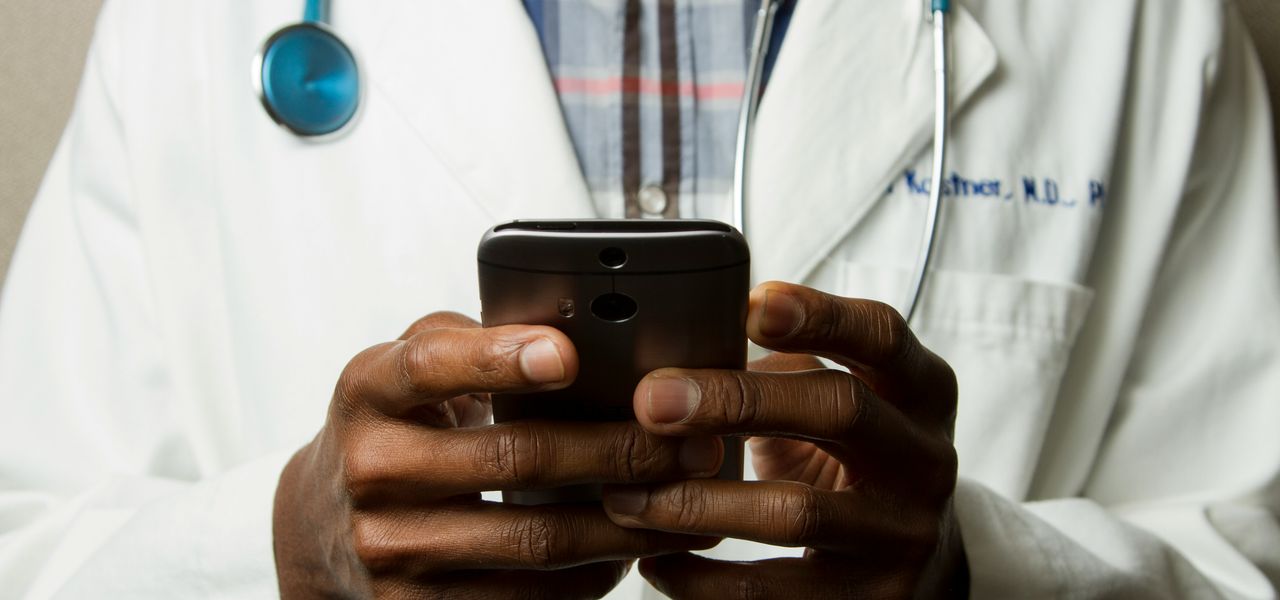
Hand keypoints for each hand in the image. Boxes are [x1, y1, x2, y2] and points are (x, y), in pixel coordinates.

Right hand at [273, 312, 719, 598]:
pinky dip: (590, 575)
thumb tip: (572, 330)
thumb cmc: (392, 428)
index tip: (569, 354)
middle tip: (690, 442)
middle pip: (514, 459)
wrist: (320, 526)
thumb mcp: (404, 369)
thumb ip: (470, 341)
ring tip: (688, 501)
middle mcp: (371, 469)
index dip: (500, 358)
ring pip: (534, 539)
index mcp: (369, 391)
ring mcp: (389, 548)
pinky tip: (633, 550)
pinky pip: (524, 597)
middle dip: (618, 450)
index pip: (431, 366)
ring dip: (626, 522)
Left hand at [601, 283, 965, 598]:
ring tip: (629, 494)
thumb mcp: (847, 401)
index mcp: (920, 391)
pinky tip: (655, 559)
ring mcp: (902, 534)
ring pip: (797, 511)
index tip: (749, 306)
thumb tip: (677, 346)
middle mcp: (924, 458)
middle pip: (840, 409)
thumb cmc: (857, 459)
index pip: (882, 336)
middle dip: (737, 399)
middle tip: (652, 400)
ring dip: (698, 501)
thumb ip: (787, 368)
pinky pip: (773, 592)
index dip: (820, 315)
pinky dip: (702, 577)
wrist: (922, 565)